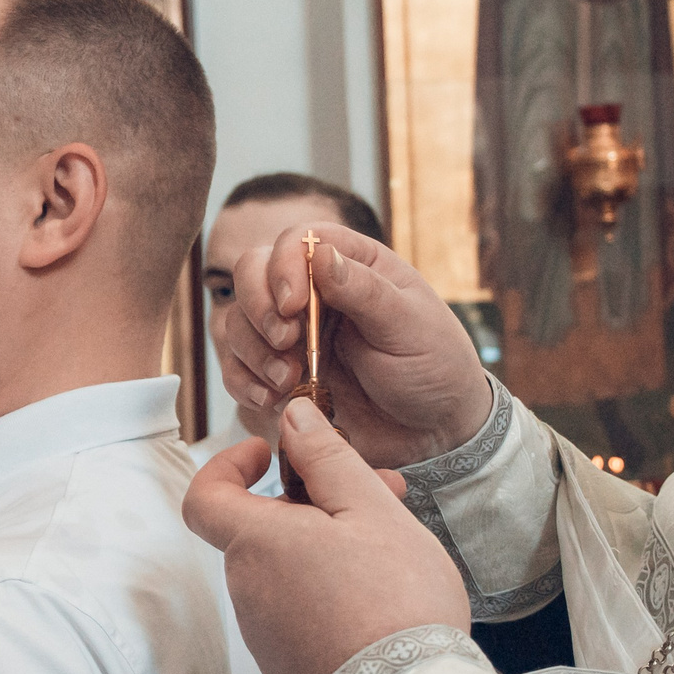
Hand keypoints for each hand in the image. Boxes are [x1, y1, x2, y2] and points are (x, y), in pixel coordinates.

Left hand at [185, 398, 470, 673]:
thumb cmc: (395, 601)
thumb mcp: (370, 510)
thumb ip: (326, 458)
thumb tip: (292, 417)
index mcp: (256, 546)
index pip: (205, 496)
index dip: (229, 465)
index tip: (270, 455)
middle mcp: (247, 594)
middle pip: (264, 533)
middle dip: (316, 506)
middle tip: (383, 495)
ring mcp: (266, 639)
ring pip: (288, 573)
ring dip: (330, 549)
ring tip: (398, 549)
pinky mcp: (289, 673)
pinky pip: (302, 617)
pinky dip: (332, 595)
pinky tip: (386, 600)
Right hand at [212, 224, 491, 467]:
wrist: (435, 433)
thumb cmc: (434, 367)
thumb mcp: (409, 326)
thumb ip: (365, 290)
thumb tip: (322, 253)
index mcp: (353, 264)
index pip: (297, 240)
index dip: (283, 265)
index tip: (293, 305)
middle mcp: (315, 293)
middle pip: (253, 273)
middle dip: (258, 307)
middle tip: (285, 342)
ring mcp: (293, 334)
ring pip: (239, 322)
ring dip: (252, 350)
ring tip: (287, 380)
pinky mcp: (279, 375)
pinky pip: (238, 369)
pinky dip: (244, 382)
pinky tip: (272, 399)